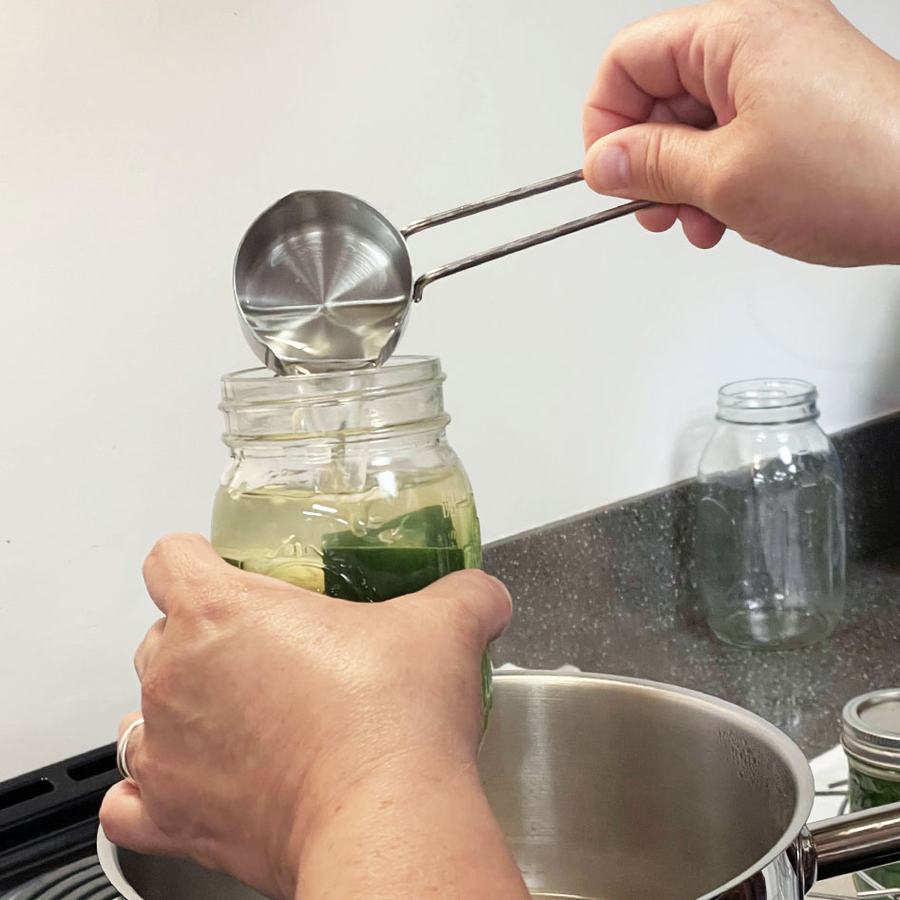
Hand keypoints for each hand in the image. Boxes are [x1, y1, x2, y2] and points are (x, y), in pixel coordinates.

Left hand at [100, 534, 526, 899]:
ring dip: (181, 709)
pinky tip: (195, 784)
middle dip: (203, 638)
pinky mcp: (173, 818)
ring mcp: (167, 751)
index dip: (196, 557)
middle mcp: (176, 676)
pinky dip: (155, 792)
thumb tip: (483, 595)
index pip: (170, 557)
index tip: (227, 571)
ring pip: (145, 711)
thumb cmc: (392, 718)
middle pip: (160, 634)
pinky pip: (132, 801)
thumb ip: (464, 594)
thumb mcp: (443, 625)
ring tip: (239, 718)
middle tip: (265, 652)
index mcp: (221, 610)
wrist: (386, 819)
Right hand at [582, 0, 899, 264]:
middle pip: (660, 93)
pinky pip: (732, 138)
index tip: (608, 172)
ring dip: (681, 181)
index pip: (631, 58)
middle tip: (650, 207)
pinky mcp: (801, 110)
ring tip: (697, 221)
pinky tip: (726, 216)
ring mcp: (785, 76)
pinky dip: (716, 180)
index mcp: (740, 31)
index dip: (606, 120)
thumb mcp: (725, 176)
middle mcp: (763, 41)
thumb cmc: (863, 171)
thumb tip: (604, 163)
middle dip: (647, 159)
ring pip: (694, 124)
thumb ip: (650, 165)